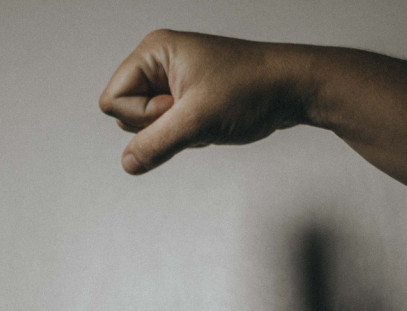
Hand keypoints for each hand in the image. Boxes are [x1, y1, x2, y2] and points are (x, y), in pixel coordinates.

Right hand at [99, 30, 310, 174]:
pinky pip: (166, 127)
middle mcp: (158, 62)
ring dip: (173, 132)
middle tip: (194, 111)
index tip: (177, 107)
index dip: (142, 115)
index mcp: (154, 52)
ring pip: (146, 124)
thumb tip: (128, 163)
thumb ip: (155, 145)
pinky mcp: (185, 96)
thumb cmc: (252, 90)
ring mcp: (171, 80)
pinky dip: (186, 133)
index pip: (112, 100)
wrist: (294, 89)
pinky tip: (210, 122)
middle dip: (158, 125)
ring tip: (203, 117)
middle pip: (125, 113)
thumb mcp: (196, 122)